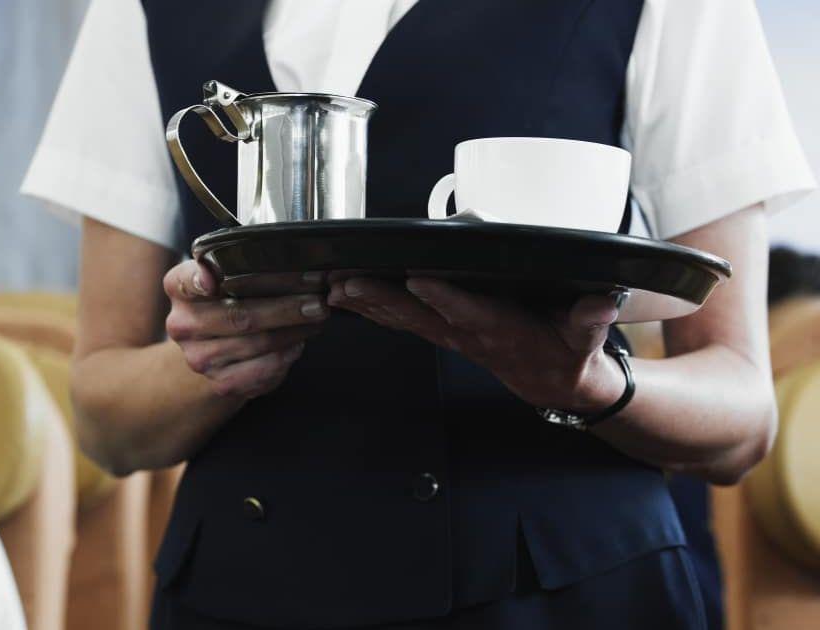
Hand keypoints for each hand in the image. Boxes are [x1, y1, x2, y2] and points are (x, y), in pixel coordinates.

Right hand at [164, 261, 328, 398]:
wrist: (213, 349)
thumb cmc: (228, 301)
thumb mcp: (225, 276)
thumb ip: (241, 265)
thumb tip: (294, 261)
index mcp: (179, 288)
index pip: (186, 281)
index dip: (198, 280)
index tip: (211, 280)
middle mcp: (182, 324)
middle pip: (238, 315)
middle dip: (285, 307)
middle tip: (318, 301)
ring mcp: (199, 357)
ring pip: (257, 343)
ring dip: (294, 330)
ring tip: (317, 317)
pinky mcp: (220, 382)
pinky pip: (263, 370)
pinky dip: (286, 355)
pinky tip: (298, 343)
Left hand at [328, 276, 626, 412]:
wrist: (554, 382)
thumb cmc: (567, 351)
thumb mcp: (586, 338)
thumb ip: (590, 320)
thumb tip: (601, 302)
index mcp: (501, 330)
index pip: (469, 312)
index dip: (444, 298)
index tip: (418, 280)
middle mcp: (467, 334)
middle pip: (419, 315)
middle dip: (381, 299)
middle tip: (347, 284)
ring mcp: (449, 336)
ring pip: (402, 319)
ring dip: (366, 304)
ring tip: (333, 288)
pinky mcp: (440, 333)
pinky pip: (400, 321)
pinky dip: (370, 309)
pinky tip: (343, 297)